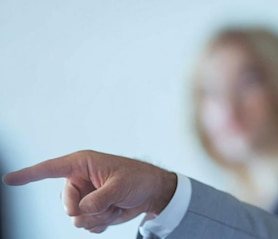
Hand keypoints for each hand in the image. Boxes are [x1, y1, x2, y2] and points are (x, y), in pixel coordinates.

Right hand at [3, 150, 176, 232]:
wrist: (151, 192)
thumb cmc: (138, 179)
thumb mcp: (120, 186)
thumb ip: (99, 198)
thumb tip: (82, 212)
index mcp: (82, 164)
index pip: (50, 169)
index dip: (29, 174)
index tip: (9, 179)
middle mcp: (79, 181)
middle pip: (67, 204)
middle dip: (84, 210)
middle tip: (104, 204)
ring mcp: (84, 197)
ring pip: (77, 218)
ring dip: (98, 217)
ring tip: (114, 205)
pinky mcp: (90, 211)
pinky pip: (87, 226)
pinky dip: (102, 223)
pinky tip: (114, 212)